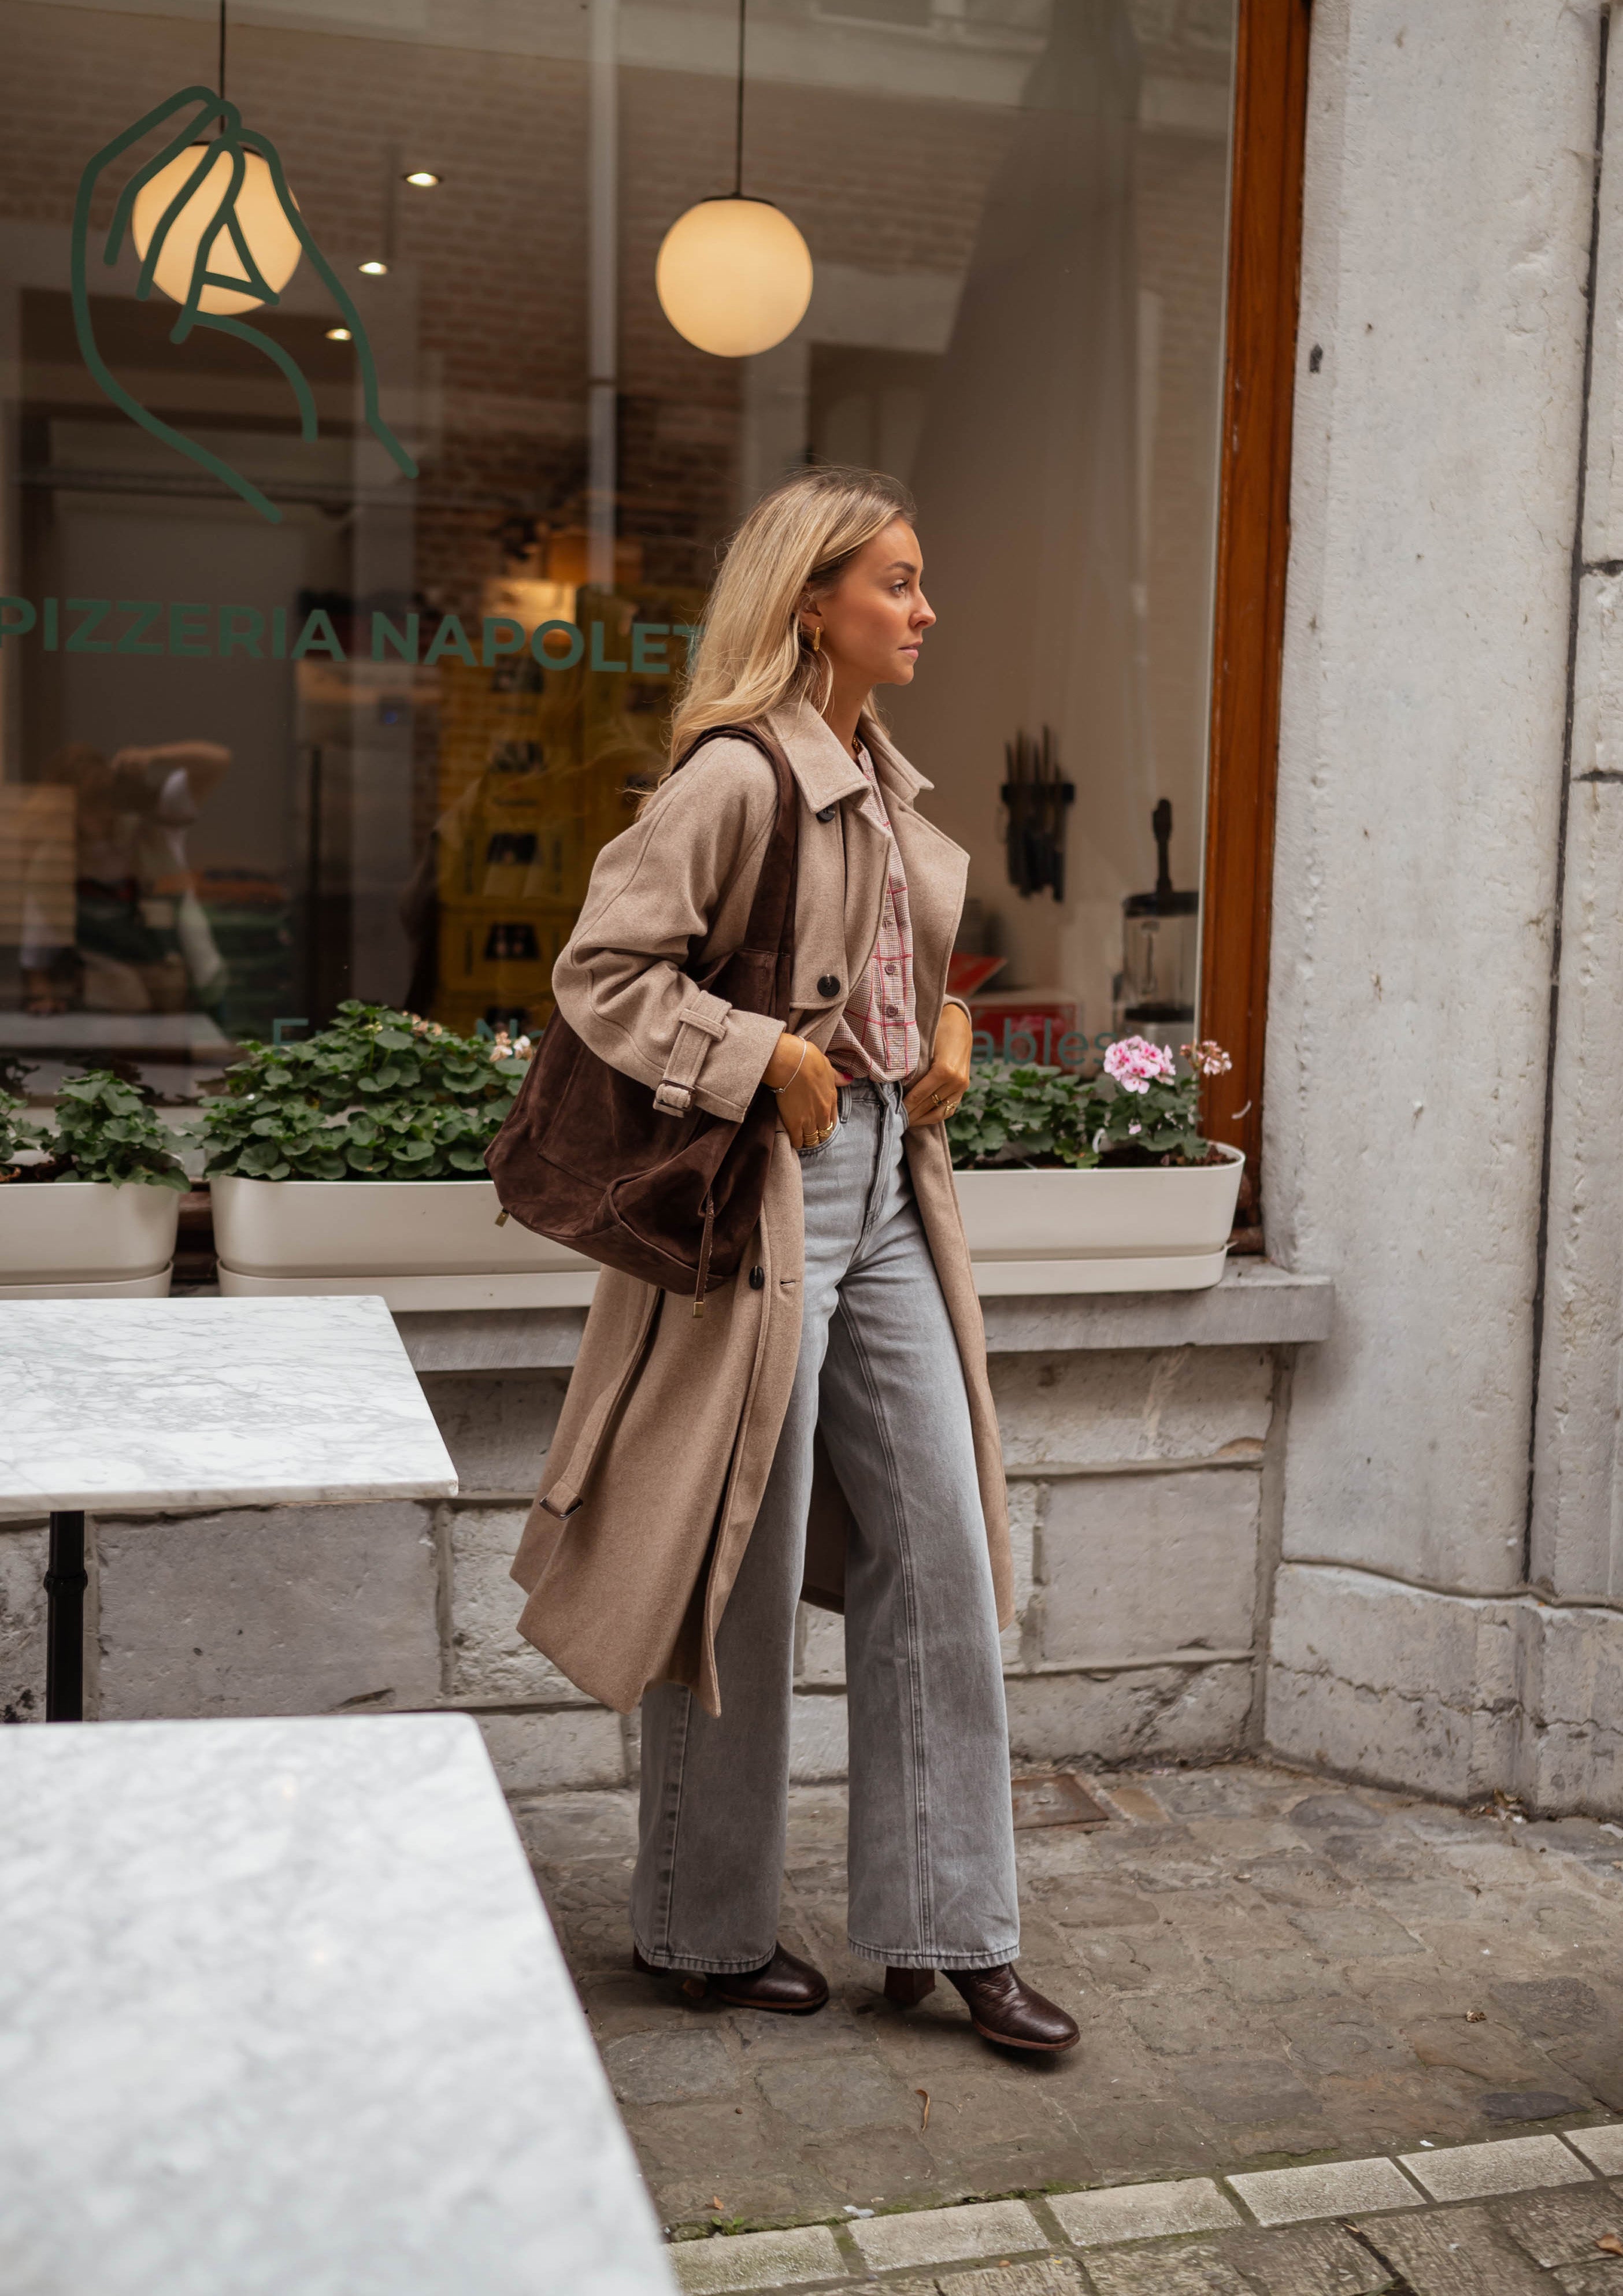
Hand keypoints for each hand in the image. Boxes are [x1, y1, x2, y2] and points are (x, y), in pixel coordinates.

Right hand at [766, 1031, 839, 1150]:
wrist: (793, 1063)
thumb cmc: (809, 1060)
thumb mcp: (828, 1067)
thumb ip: (837, 1077)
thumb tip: (848, 1079)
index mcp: (832, 1099)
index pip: (833, 1119)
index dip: (827, 1125)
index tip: (822, 1126)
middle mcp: (823, 1112)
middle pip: (824, 1132)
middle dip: (819, 1134)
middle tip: (812, 1135)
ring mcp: (809, 1119)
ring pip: (812, 1138)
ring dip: (809, 1140)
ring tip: (803, 1141)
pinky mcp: (794, 1123)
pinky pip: (798, 1140)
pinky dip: (797, 1142)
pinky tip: (795, 1142)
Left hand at [904, 1002, 972, 1129]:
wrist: (959, 1023)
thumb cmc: (936, 1030)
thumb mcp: (922, 1045)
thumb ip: (912, 1067)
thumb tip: (896, 1087)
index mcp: (944, 1070)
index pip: (920, 1095)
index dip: (905, 1106)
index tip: (892, 1114)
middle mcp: (956, 1081)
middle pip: (929, 1106)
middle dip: (912, 1115)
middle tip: (895, 1122)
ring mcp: (962, 1086)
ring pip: (940, 1112)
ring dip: (923, 1119)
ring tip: (907, 1122)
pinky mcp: (964, 1088)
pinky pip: (949, 1109)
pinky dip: (935, 1115)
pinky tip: (922, 1117)